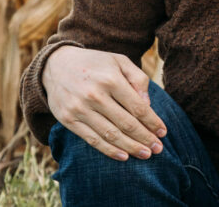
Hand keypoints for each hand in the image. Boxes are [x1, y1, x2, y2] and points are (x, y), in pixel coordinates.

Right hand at [42, 46, 166, 160]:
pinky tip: (123, 156)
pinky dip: (108, 150)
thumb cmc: (95, 64)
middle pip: (126, 123)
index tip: (163, 132)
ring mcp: (79, 109)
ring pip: (110, 134)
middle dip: (145, 138)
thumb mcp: (119, 61)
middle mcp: (94, 95)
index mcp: (111, 79)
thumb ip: (138, 79)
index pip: (138, 107)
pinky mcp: (68, 119)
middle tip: (159, 149)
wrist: (55, 65)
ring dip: (130, 147)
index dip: (153, 122)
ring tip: (145, 154)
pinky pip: (91, 139)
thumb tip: (148, 104)